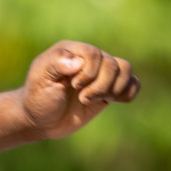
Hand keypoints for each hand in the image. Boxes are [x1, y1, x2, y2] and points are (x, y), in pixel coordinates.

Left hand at [20, 41, 138, 139]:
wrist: (40, 120)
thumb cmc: (37, 98)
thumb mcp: (39, 79)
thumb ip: (55, 63)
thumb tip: (77, 62)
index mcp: (73, 50)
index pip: (94, 54)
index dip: (89, 72)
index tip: (73, 86)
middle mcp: (89, 59)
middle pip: (112, 64)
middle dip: (100, 85)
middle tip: (82, 98)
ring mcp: (101, 74)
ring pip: (125, 69)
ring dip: (113, 88)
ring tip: (93, 99)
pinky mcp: (108, 90)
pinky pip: (133, 83)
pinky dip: (128, 92)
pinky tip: (111, 100)